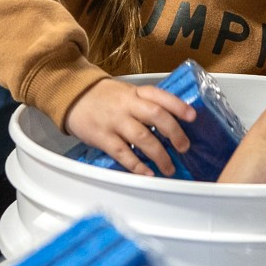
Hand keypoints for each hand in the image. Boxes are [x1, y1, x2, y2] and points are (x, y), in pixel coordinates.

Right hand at [62, 77, 196, 176]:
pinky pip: (123, 153)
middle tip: (184, 147)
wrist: (73, 95)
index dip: (178, 106)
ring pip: (142, 137)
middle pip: (155, 116)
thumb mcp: (127, 92)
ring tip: (169, 167)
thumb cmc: (104, 97)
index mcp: (135, 92)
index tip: (192, 117)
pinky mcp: (102, 137)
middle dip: (174, 133)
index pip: (161, 96)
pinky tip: (147, 173)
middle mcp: (127, 105)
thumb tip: (173, 122)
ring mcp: (114, 121)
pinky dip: (137, 165)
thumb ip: (146, 103)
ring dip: (159, 155)